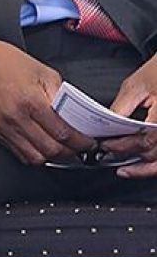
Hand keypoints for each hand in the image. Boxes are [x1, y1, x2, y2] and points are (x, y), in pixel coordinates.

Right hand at [0, 34, 95, 165]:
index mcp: (31, 101)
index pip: (64, 133)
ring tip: (61, 147)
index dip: (82, 142)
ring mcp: (4, 127)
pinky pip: (19, 154)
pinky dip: (35, 154)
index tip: (90, 142)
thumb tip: (75, 115)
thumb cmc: (6, 61)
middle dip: (71, 152)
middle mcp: (16, 118)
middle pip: (51, 150)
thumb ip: (61, 95)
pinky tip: (42, 145)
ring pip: (35, 157)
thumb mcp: (43, 72)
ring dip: (52, 156)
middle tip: (80, 146)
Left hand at [102, 58, 156, 178]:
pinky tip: (143, 166)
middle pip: (154, 153)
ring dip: (145, 167)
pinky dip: (155, 164)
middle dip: (129, 155)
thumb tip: (104, 126)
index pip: (145, 141)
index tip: (105, 144)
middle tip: (109, 152)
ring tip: (126, 170)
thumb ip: (121, 108)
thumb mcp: (136, 86)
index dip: (122, 146)